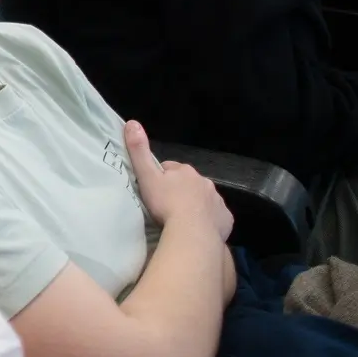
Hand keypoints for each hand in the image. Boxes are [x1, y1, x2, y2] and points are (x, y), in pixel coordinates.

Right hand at [123, 120, 232, 241]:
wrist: (192, 233)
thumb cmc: (167, 204)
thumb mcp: (147, 176)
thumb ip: (139, 151)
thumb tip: (132, 123)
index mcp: (185, 171)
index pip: (171, 169)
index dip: (161, 178)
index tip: (154, 190)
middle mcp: (204, 182)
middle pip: (189, 183)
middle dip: (179, 191)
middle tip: (166, 206)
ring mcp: (217, 200)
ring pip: (203, 199)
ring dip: (194, 205)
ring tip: (181, 219)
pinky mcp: (225, 218)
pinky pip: (215, 216)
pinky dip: (208, 219)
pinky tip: (197, 228)